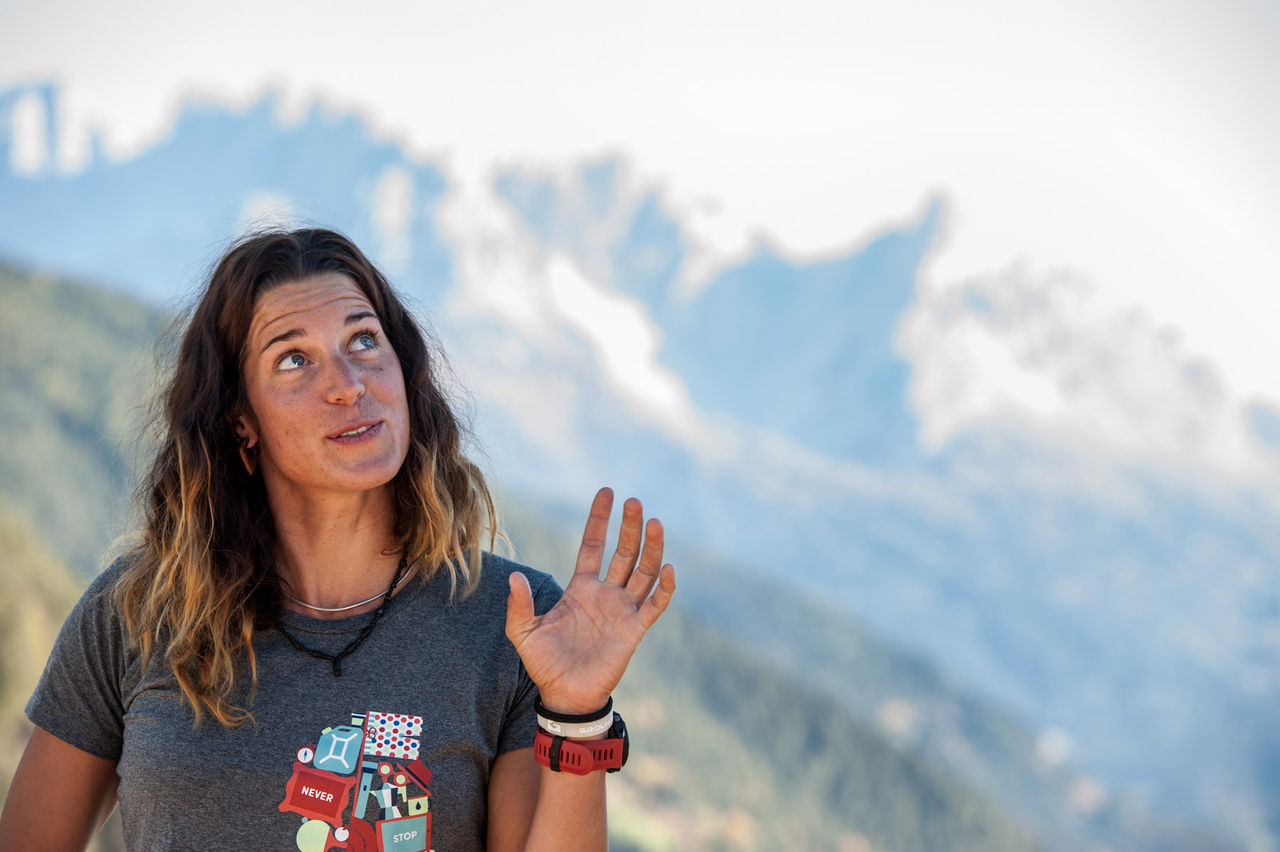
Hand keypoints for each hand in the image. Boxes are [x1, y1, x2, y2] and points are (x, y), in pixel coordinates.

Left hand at [505, 487, 676, 713]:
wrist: (565, 696)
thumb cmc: (544, 664)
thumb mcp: (523, 632)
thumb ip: (519, 605)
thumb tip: (514, 576)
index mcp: (580, 588)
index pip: (592, 545)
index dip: (599, 520)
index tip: (607, 492)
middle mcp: (606, 594)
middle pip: (623, 552)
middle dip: (629, 527)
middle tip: (635, 502)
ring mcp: (623, 610)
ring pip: (644, 572)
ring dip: (651, 548)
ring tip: (655, 523)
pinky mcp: (635, 630)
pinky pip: (654, 605)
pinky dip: (664, 588)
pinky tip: (669, 569)